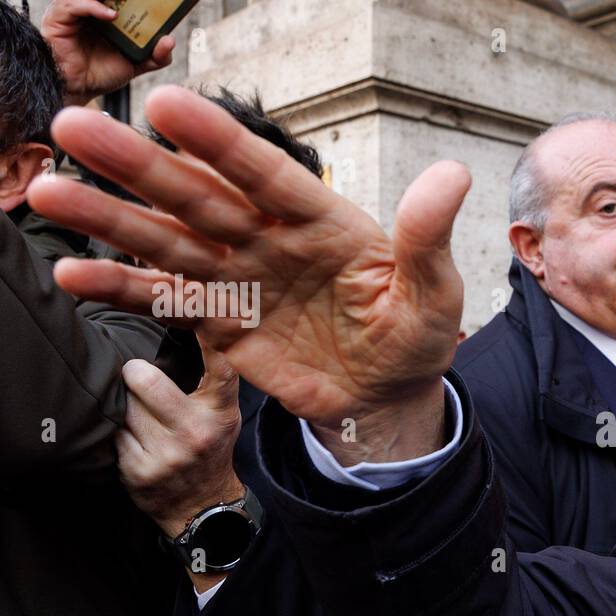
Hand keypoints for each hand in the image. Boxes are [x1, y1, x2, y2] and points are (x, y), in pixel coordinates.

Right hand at [27, 86, 470, 464]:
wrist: (387, 398)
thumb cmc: (414, 337)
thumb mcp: (435, 293)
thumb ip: (428, 238)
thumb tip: (453, 175)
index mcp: (320, 220)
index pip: (264, 174)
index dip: (218, 141)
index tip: (167, 104)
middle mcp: (270, 239)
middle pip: (199, 197)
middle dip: (139, 165)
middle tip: (75, 127)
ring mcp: (241, 278)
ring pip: (169, 242)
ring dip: (110, 219)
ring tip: (48, 192)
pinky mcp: (223, 322)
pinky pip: (167, 302)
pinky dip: (122, 290)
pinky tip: (73, 278)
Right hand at [42, 0, 175, 106]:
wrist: (80, 89)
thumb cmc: (103, 73)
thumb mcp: (136, 64)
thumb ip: (156, 56)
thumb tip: (170, 40)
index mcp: (107, 14)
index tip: (155, 0)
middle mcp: (89, 9)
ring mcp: (73, 11)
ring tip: (125, 6)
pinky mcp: (58, 17)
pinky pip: (73, 5)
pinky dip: (92, 6)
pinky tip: (111, 15)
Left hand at [116, 337, 242, 539]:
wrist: (202, 507)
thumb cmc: (209, 448)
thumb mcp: (224, 414)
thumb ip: (213, 379)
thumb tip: (189, 329)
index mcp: (220, 411)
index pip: (219, 366)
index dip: (206, 338)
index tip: (188, 307)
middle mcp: (196, 431)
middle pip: (146, 380)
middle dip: (134, 374)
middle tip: (136, 376)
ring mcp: (166, 454)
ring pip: (123, 406)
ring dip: (124, 404)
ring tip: (140, 415)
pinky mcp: (138, 470)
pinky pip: (112, 433)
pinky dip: (116, 432)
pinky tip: (132, 439)